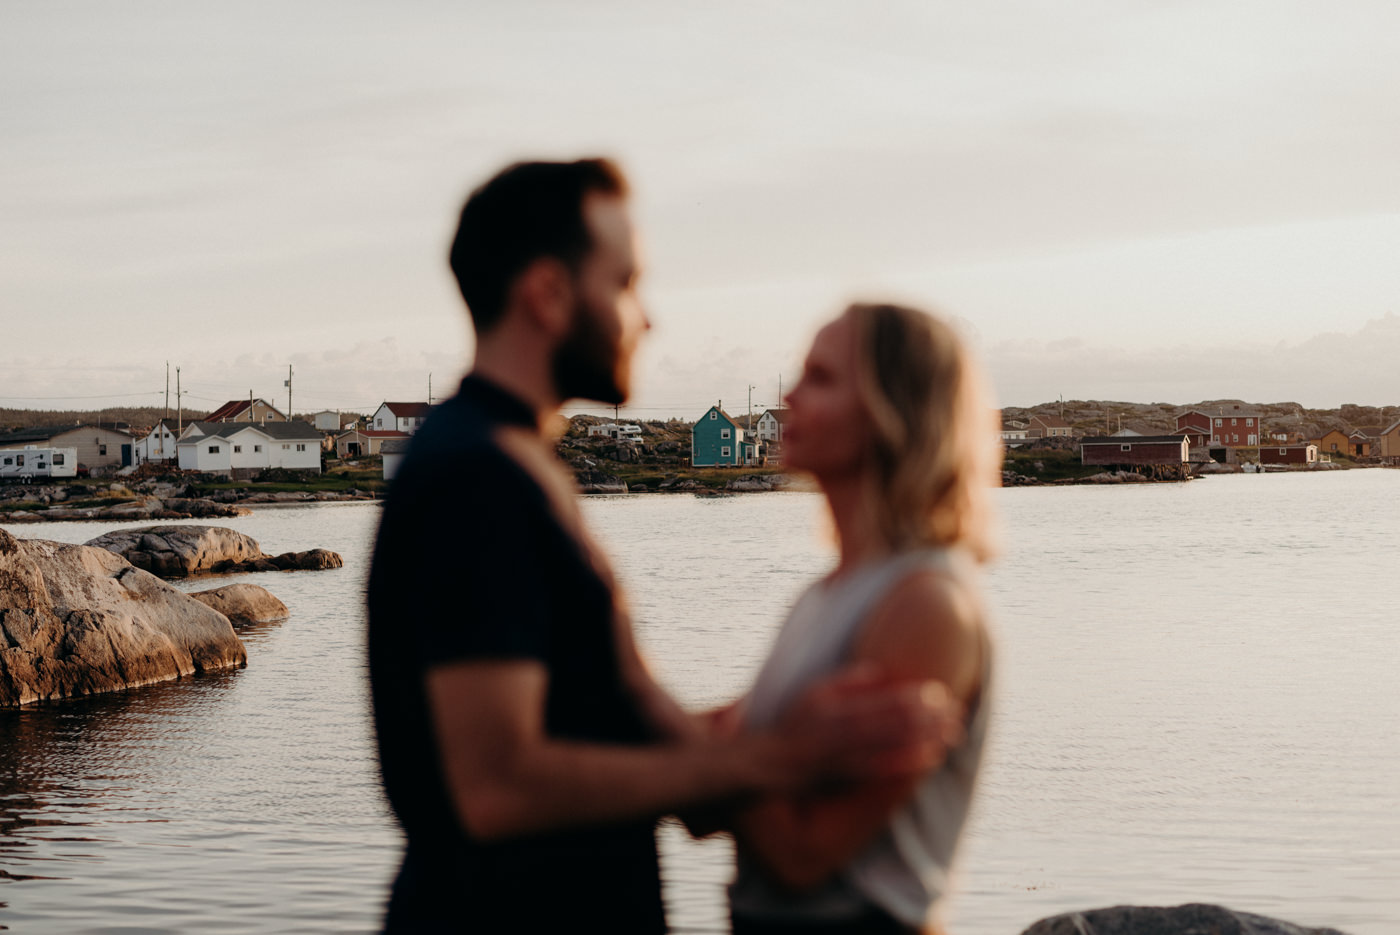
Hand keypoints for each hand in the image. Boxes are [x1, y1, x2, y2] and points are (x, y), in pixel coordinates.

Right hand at [779, 662, 964, 784]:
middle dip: (927, 718)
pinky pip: (882, 769)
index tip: (939, 692)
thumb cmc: (794, 725)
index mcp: (834, 706)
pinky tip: (929, 759)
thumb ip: (845, 681)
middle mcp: (840, 730)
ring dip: (923, 739)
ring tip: (952, 734)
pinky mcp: (846, 776)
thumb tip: (878, 670)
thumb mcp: (813, 693)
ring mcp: (843, 755)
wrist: (770, 762)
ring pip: (891, 744)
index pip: (881, 699)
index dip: (912, 696)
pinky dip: (907, 763)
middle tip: (957, 713)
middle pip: (892, 721)